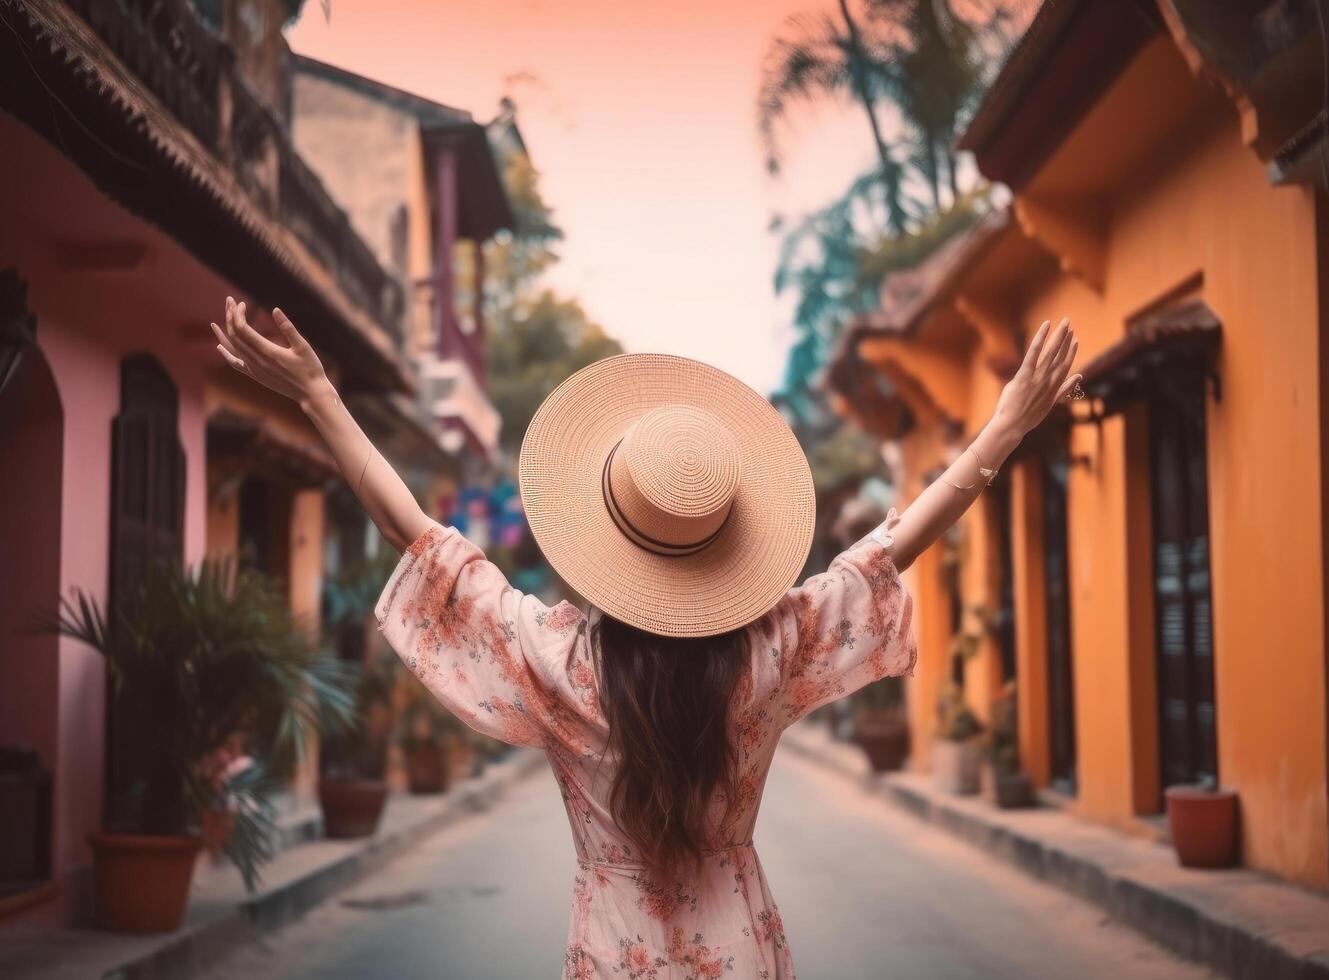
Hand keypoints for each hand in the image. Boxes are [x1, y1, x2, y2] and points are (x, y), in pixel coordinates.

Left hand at [211, 297, 331, 403]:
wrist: (310, 393)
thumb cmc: (310, 369)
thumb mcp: (303, 346)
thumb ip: (288, 328)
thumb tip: (275, 309)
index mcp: (268, 352)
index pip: (243, 329)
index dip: (238, 314)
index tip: (241, 303)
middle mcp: (257, 361)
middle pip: (235, 336)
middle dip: (230, 317)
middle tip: (229, 302)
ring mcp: (255, 370)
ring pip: (232, 349)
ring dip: (223, 334)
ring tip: (214, 324)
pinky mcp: (256, 375)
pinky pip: (235, 363)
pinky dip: (226, 354)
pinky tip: (219, 347)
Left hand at [991, 318, 1080, 438]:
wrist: (1012, 427)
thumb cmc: (1027, 416)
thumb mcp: (1049, 403)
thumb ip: (1064, 389)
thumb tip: (1079, 376)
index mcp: (1054, 387)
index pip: (1066, 365)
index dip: (1071, 351)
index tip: (1075, 339)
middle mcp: (1048, 381)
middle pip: (1059, 355)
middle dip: (1065, 338)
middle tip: (1068, 323)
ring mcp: (1037, 378)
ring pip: (1050, 353)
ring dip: (1058, 336)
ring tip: (1063, 323)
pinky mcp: (1024, 376)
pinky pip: (1033, 354)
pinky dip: (1040, 339)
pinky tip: (1045, 327)